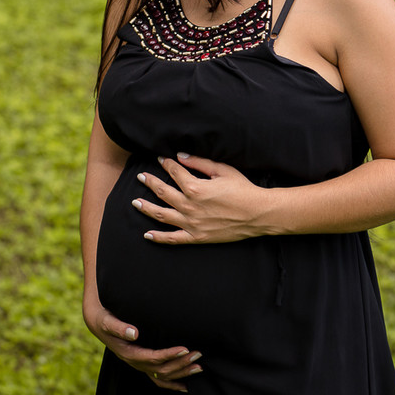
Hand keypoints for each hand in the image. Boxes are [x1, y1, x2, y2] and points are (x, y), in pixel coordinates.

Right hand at [84, 301, 200, 392]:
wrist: (99, 323)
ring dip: (181, 372)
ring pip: (162, 376)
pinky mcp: (144, 364)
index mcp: (128, 353)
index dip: (168, 355)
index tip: (184, 349)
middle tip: (198, 354)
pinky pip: (159, 379)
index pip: (151, 358)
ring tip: (199, 367)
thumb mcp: (107, 322)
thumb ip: (118, 327)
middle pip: (160, 369)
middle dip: (180, 363)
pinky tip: (187, 386)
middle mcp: (135, 362)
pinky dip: (173, 384)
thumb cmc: (105, 320)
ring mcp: (140, 365)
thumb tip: (134, 333)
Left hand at [133, 153, 269, 244]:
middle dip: (150, 182)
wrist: (258, 214)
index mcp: (195, 188)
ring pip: (161, 214)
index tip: (160, 159)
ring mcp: (191, 223)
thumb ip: (200, 163)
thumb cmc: (243, 190)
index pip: (174, 172)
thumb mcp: (224, 170)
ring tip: (135, 202)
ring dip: (146, 207)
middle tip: (141, 176)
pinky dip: (158, 237)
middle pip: (163, 192)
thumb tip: (180, 156)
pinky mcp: (197, 237)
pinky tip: (147, 234)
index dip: (166, 164)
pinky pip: (173, 239)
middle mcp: (189, 206)